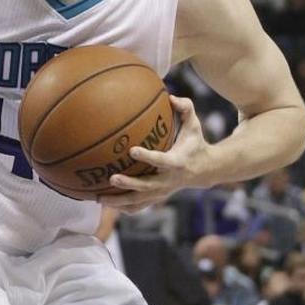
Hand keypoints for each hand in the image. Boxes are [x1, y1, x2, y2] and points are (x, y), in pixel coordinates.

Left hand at [99, 96, 212, 212]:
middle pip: (147, 186)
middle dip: (129, 184)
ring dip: (119, 200)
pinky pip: (138, 206)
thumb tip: (172, 97)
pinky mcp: (157, 198)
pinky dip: (122, 207)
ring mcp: (162, 192)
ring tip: (99, 198)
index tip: (132, 150)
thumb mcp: (195, 126)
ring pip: (139, 200)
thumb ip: (186, 109)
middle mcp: (169, 180)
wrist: (205, 171)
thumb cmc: (195, 144)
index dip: (148, 157)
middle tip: (111, 178)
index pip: (161, 160)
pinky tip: (104, 204)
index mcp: (177, 162)